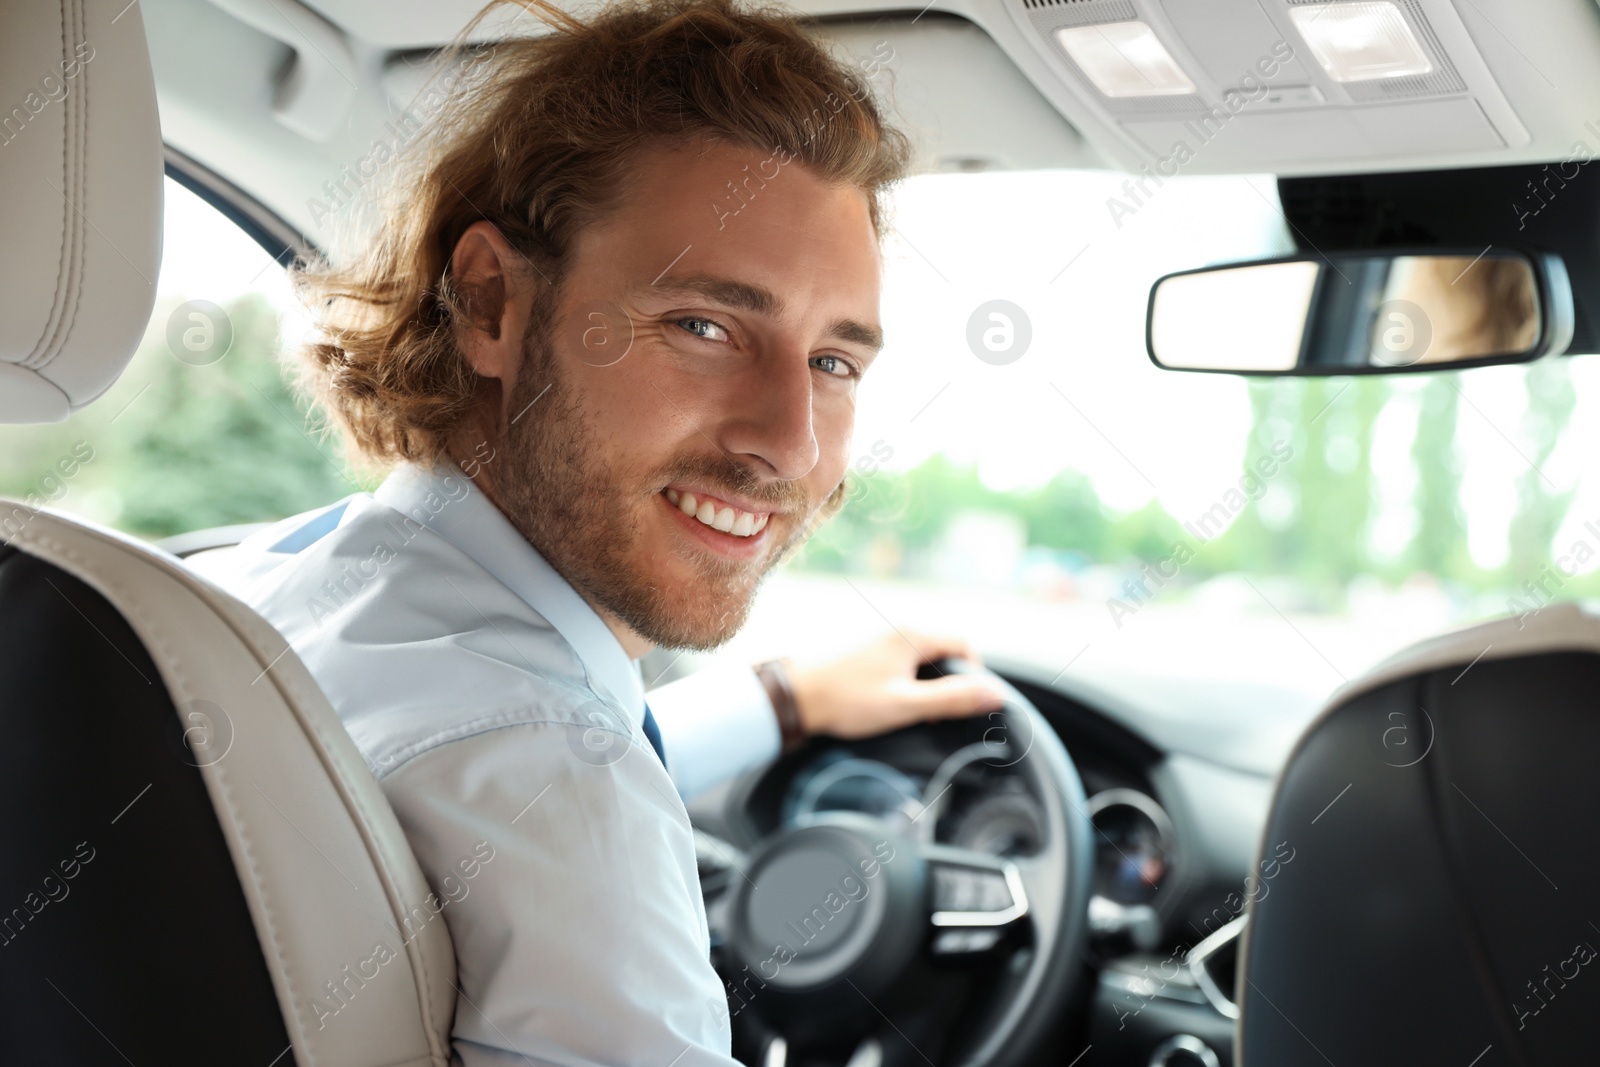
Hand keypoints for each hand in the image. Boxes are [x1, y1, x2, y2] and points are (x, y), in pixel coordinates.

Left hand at [788, 631, 1008, 740]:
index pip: (964, 646)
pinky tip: (895, 707)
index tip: (969, 704)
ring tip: (917, 714)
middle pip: (945, 653)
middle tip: (941, 714)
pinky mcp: (870, 657)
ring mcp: (883, 643)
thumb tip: (995, 694)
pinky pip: (904, 667)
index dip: (975, 675)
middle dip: (950, 684)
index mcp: (913, 636)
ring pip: (924, 663)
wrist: (797, 698)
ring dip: (929, 687)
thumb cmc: (848, 700)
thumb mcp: (906, 705)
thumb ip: (951, 699)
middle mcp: (900, 632)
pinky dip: (910, 686)